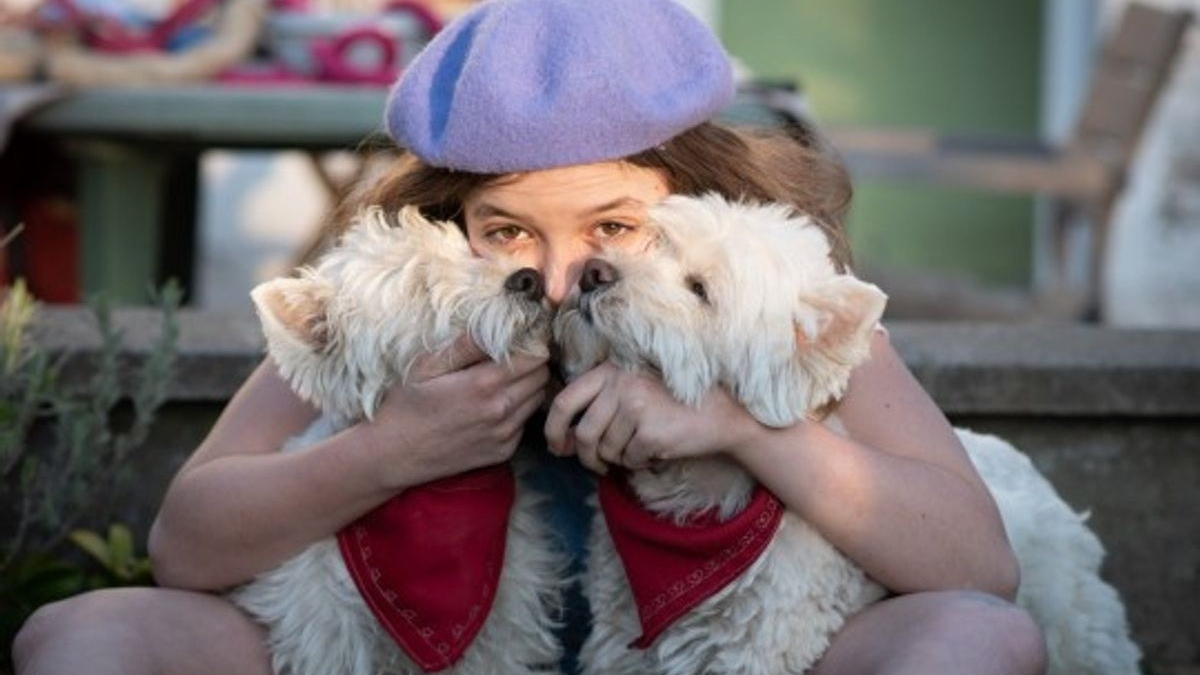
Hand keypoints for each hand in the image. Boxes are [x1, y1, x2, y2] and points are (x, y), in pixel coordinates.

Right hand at [363, 333, 549, 487]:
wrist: (393, 455)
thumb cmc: (406, 405)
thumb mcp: (426, 366)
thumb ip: (465, 345)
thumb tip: (496, 324)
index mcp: (483, 384)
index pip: (535, 356)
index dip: (530, 343)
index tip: (517, 339)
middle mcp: (500, 411)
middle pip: (541, 377)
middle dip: (531, 364)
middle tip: (509, 359)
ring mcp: (504, 435)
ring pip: (537, 400)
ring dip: (526, 388)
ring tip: (499, 383)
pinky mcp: (503, 452)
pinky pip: (524, 423)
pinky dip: (516, 412)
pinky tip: (490, 409)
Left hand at [543, 361, 762, 473]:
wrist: (721, 413)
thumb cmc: (673, 401)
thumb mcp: (633, 385)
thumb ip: (601, 400)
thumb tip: (564, 438)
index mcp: (610, 369)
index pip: (565, 401)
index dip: (553, 429)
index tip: (557, 446)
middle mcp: (619, 384)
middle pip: (582, 434)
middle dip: (585, 456)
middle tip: (596, 465)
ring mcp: (635, 407)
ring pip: (605, 451)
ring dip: (617, 459)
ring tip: (637, 450)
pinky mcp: (649, 432)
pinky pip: (628, 460)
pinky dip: (638, 462)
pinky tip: (655, 450)